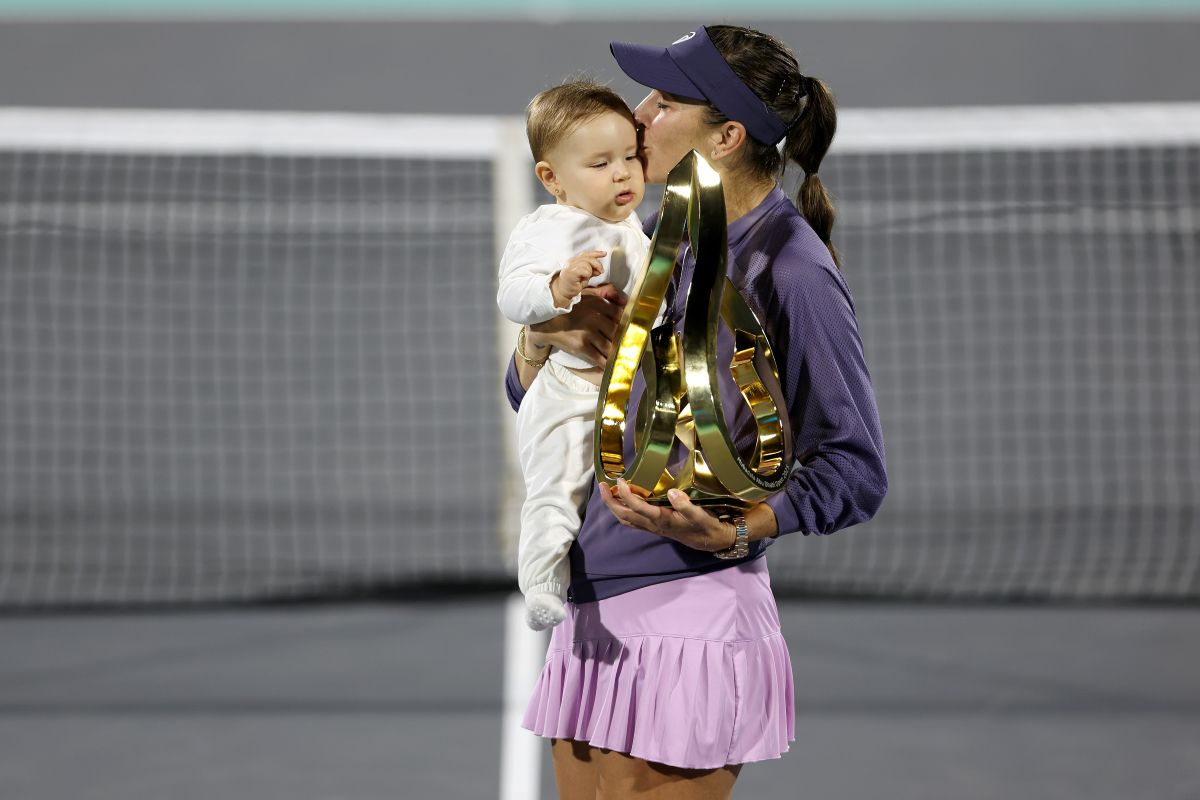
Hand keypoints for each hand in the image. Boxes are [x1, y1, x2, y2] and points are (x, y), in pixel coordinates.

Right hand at [529, 283, 626, 366]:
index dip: (628, 324)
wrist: (546, 322)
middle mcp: (595, 317)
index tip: (633, 331)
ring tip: (622, 358)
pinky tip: (610, 366)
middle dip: (624, 341)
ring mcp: (588, 332)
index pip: (620, 315)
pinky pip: (598, 357)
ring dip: (616, 353)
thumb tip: (626, 302)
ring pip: (609, 346)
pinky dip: (606, 363)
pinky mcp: (581, 346)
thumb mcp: (586, 296)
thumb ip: (605, 294)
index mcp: (597, 304)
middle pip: (617, 332)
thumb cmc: (568, 308)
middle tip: (630, 347)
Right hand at [551, 250, 604, 308]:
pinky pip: (583, 270)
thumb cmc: (572, 284)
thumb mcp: (585, 276)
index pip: (587, 254)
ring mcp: (570, 266)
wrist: (563, 291)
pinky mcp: (570, 272)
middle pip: (588, 257)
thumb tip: (599, 269)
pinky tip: (584, 277)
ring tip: (588, 277)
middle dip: (597, 264)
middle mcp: (571, 261)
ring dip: (590, 271)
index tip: (604, 254)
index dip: (596, 253)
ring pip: (586, 263)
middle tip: (600, 271)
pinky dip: (587, 273)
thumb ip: (591, 270)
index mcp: (575, 260)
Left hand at [598, 479, 736, 552]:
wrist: (710, 541)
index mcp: (662, 520)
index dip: (626, 494)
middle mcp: (653, 525)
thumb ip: (686, 505)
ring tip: (606, 492)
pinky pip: (632, 521)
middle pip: (624, 515)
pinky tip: (620, 502)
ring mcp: (652, 527)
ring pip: (625, 519)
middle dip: (610, 502)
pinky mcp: (654, 527)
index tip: (619, 481)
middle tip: (601, 486)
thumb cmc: (705, 526)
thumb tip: (671, 492)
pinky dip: (622, 511)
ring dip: (613, 507)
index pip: (638, 508)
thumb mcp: (700, 515)